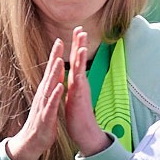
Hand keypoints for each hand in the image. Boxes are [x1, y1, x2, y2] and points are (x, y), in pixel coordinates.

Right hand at [5, 40, 67, 159]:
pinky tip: (60, 86)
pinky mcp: (46, 116)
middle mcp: (43, 95)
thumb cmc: (42, 121)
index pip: (51, 70)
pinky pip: (51, 104)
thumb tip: (55, 74)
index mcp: (45, 91)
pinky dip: (55, 95)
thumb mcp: (48, 101)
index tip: (60, 40)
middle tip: (59, 41)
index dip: (55, 55)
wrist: (32, 141)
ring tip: (59, 60)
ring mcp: (43, 105)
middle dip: (54, 57)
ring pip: (49, 86)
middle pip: (49, 73)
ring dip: (54, 73)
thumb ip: (51, 87)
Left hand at [63, 29, 114, 155]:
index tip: (76, 30)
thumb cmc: (78, 114)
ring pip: (81, 69)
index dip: (76, 45)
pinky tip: (78, 67)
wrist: (84, 131)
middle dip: (80, 43)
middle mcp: (80, 82)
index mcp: (77, 81)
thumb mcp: (74, 94)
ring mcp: (81, 89)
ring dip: (81, 54)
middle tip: (80, 28)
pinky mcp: (79, 98)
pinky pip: (79, 85)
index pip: (76, 59)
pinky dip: (78, 75)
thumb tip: (75, 73)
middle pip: (80, 59)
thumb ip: (75, 83)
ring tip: (82, 40)